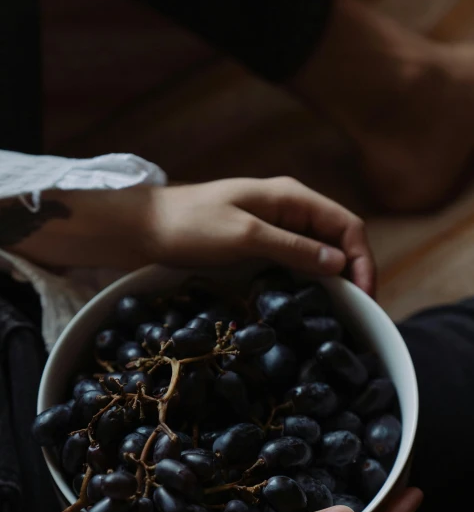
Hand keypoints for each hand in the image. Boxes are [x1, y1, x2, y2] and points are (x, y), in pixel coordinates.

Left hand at [140, 177, 375, 295]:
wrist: (145, 228)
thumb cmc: (191, 226)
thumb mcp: (245, 236)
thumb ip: (293, 248)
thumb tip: (340, 264)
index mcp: (292, 198)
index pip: (347, 225)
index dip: (363, 261)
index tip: (365, 298)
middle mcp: (290, 210)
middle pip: (338, 240)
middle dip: (354, 273)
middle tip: (357, 314)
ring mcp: (274, 227)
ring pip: (319, 252)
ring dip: (334, 280)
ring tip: (339, 313)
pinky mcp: (259, 245)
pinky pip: (296, 261)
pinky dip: (309, 281)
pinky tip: (308, 303)